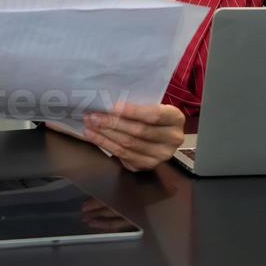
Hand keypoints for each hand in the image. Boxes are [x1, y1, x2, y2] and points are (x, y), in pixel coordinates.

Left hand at [55, 102, 185, 171]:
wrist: (161, 132)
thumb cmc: (151, 113)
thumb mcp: (152, 104)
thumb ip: (138, 103)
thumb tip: (107, 100)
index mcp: (176, 119)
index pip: (154, 115)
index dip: (132, 112)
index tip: (112, 107)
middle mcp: (172, 139)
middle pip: (139, 132)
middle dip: (112, 123)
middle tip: (92, 116)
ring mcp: (161, 156)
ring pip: (129, 145)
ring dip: (105, 135)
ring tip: (89, 125)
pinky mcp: (148, 166)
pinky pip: (123, 156)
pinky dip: (106, 145)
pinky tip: (94, 137)